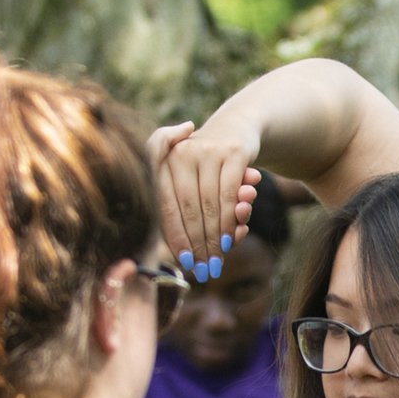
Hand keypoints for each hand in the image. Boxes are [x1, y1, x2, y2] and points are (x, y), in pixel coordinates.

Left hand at [147, 120, 261, 283]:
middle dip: (198, 244)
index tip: (186, 262)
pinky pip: (231, 195)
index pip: (166, 208)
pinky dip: (232, 219)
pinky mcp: (234, 152)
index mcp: (162, 164)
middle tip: (205, 270)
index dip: (176, 236)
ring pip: (211, 205)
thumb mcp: (184, 178)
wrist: (236, 127)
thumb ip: (177, 210)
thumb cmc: (205, 165)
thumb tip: (181, 252)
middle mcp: (181, 154)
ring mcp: (208, 151)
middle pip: (189, 210)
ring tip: (218, 260)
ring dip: (216, 238)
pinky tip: (233, 237)